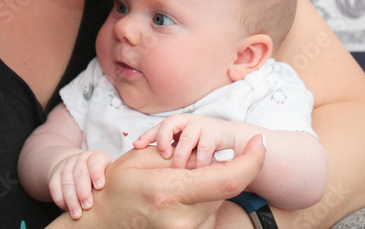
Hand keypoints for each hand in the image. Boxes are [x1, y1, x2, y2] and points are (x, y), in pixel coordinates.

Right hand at [49, 150, 113, 218]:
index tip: (99, 187)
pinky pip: (54, 187)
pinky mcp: (55, 175)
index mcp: (96, 157)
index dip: (97, 173)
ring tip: (77, 214)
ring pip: (66, 182)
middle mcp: (80, 160)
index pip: (95, 162)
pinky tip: (66, 208)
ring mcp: (66, 166)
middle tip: (87, 206)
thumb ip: (113, 179)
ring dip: (71, 199)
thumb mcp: (108, 171)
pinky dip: (60, 199)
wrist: (75, 164)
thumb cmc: (98, 174)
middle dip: (83, 191)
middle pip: (80, 173)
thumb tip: (124, 194)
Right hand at [79, 134, 265, 228]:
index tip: (259, 143)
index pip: (229, 179)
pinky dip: (201, 199)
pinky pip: (209, 212)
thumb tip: (218, 153)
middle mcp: (184, 220)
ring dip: (208, 186)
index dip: (252, 160)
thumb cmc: (119, 187)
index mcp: (170, 193)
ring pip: (218, 200)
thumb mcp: (143, 158)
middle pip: (225, 187)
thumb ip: (183, 154)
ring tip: (178, 182)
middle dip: (219, 168)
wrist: (105, 221)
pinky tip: (180, 198)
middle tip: (189, 161)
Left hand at [134, 114, 237, 168]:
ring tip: (178, 171)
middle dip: (163, 142)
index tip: (137, 146)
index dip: (146, 136)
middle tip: (163, 158)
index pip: (157, 127)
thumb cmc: (200, 142)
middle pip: (168, 126)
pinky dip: (200, 161)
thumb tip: (144, 162)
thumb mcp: (181, 144)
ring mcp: (200, 125)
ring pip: (186, 139)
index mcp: (175, 123)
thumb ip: (168, 149)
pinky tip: (197, 172)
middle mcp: (186, 121)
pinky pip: (205, 148)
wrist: (227, 137)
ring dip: (181, 156)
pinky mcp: (215, 132)